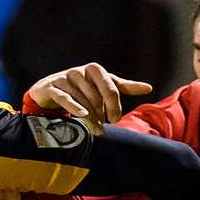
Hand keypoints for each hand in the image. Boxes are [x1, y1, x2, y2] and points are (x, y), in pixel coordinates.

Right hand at [27, 63, 153, 131]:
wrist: (50, 89)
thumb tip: (149, 88)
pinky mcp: (52, 87)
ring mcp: (65, 77)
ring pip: (82, 100)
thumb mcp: (103, 85)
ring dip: (90, 118)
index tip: (115, 120)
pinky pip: (65, 97)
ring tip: (95, 130)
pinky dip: (73, 106)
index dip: (115, 106)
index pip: (111, 88)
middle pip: (97, 96)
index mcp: (95, 70)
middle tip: (104, 127)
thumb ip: (124, 86)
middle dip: (102, 113)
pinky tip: (81, 115)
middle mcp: (80, 71)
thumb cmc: (82, 88)